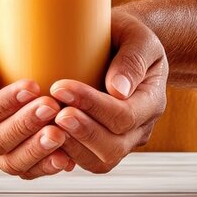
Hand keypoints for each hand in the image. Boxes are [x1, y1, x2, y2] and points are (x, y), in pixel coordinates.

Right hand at [0, 8, 75, 178]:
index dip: (5, 105)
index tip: (32, 87)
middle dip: (26, 127)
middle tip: (52, 107)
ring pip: (11, 161)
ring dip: (37, 151)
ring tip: (61, 135)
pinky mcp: (9, 152)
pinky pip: (26, 167)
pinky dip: (45, 165)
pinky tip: (66, 157)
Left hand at [51, 11, 167, 172]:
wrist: (122, 44)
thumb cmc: (127, 35)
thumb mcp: (138, 36)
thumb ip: (133, 59)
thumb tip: (118, 89)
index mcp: (152, 100)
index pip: (125, 115)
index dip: (92, 105)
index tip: (60, 86)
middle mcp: (140, 127)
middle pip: (114, 146)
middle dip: (82, 131)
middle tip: (54, 113)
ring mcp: (122, 140)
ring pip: (100, 161)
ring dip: (71, 147)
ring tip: (47, 127)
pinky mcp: (101, 145)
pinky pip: (87, 161)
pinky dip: (66, 154)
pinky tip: (45, 137)